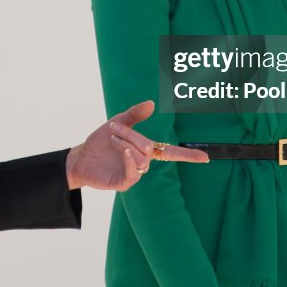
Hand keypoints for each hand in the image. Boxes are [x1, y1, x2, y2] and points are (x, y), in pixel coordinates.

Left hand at [65, 100, 208, 190]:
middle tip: (113, 128)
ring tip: (112, 139)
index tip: (206, 157)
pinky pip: (134, 173)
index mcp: (146, 149)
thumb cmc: (100, 142)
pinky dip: (130, 159)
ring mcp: (134, 174)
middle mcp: (143, 162)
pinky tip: (124, 150)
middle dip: (132, 134)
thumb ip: (134, 114)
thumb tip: (152, 103)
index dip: (188, 155)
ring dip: (126, 143)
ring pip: (142, 158)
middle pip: (150, 148)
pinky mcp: (124, 183)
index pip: (171, 152)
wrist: (80, 157)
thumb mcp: (117, 123)